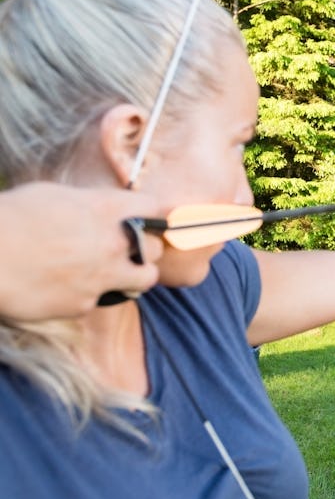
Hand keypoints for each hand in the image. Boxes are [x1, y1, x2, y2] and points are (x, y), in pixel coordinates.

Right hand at [0, 183, 164, 319]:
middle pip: (157, 248)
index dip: (154, 213)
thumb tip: (102, 208)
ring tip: (116, 271)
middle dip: (147, 247)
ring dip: (136, 274)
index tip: (152, 217)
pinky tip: (69, 285)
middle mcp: (112, 244)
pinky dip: (92, 293)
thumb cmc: (11, 217)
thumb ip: (89, 204)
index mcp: (106, 209)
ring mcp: (102, 277)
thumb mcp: (53, 195)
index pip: (155, 208)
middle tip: (132, 248)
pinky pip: (102, 298)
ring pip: (146, 278)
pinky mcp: (84, 304)